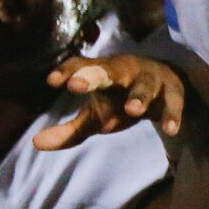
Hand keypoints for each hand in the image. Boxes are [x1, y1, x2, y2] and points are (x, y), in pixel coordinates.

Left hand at [34, 55, 185, 147]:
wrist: (169, 86)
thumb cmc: (123, 100)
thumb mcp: (96, 116)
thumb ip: (69, 131)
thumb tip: (35, 143)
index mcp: (102, 72)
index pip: (81, 66)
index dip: (68, 71)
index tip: (52, 82)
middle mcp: (125, 71)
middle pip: (110, 70)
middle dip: (94, 75)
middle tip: (77, 86)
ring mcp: (150, 80)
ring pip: (144, 86)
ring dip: (139, 96)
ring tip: (132, 110)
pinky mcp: (173, 93)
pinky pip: (173, 103)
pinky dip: (172, 114)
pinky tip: (171, 130)